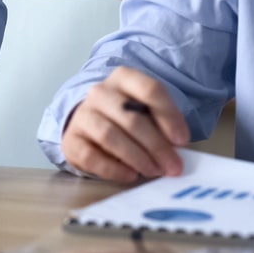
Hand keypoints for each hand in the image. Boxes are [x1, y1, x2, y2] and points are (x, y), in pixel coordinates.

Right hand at [61, 66, 189, 182]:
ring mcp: (82, 115)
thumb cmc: (124, 117)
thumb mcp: (145, 109)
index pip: (150, 90)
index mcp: (123, 77)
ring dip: (137, 157)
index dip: (169, 116)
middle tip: (173, 166)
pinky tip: (130, 175)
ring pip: (110, 136)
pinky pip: (91, 156)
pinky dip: (114, 169)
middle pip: (131, 117)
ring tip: (154, 171)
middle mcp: (100, 92)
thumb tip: (176, 149)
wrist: (87, 123)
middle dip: (157, 145)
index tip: (182, 140)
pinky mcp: (71, 141)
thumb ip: (160, 123)